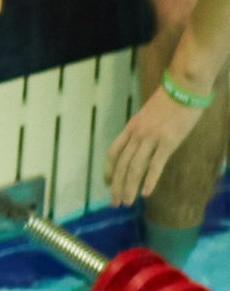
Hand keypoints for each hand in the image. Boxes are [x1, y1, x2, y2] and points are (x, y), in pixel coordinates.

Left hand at [107, 82, 208, 211]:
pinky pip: (155, 165)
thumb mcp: (148, 114)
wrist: (183, 88)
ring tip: (126, 202)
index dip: (109, 170)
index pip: (114, 152)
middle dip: (117, 185)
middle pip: (122, 164)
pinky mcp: (168, 142)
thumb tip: (140, 143)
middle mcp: (137, 134)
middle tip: (115, 203)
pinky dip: (149, 180)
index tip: (107, 184)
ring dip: (129, 186)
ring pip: (135, 167)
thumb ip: (142, 129)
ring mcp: (152, 138)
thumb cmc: (169, 101)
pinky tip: (145, 193)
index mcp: (131, 127)